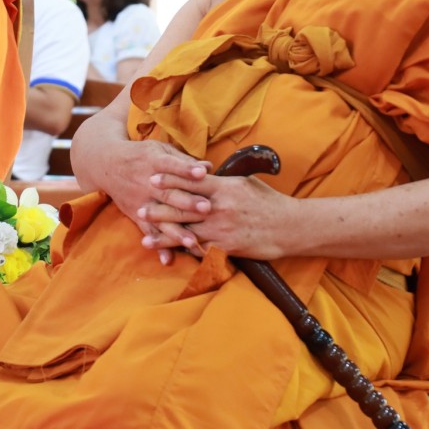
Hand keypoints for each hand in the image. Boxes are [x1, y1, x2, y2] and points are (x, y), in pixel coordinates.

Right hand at [81, 138, 209, 263]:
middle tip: (207, 208)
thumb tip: (208, 166)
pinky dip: (157, 245)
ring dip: (176, 231)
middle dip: (188, 202)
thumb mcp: (159, 150)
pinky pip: (148, 231)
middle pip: (169, 194)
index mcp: (154, 162)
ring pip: (160, 217)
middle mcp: (147, 184)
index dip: (186, 169)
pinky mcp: (136, 215)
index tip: (202, 173)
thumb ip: (183, 160)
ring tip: (192, 241)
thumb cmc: (141, 155)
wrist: (107, 165)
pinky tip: (167, 259)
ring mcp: (141, 202)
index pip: (172, 166)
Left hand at [139, 173, 296, 261]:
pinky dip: (185, 251)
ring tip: (145, 238)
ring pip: (187, 231)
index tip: (151, 179)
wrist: (290, 226)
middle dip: (159, 209)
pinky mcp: (227, 247)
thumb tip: (204, 174)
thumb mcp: (245, 183)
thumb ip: (222, 181)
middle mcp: (219, 207)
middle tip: (138, 209)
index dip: (169, 179)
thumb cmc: (268, 202)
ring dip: (164, 235)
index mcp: (224, 187)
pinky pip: (202, 250)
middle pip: (183, 207)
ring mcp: (222, 229)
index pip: (190, 181)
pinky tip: (170, 254)